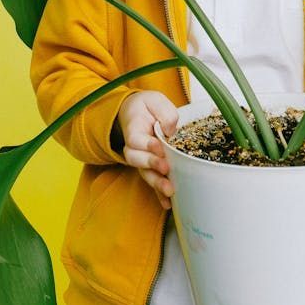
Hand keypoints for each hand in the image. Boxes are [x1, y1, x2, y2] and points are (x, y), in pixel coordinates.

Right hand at [117, 91, 178, 208]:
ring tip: (169, 190)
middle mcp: (135, 147)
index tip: (159, 146)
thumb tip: (170, 129)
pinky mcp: (150, 168)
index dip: (146, 145)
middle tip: (165, 169)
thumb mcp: (155, 100)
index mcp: (134, 129)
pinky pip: (152, 183)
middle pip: (137, 160)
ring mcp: (141, 160)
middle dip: (151, 166)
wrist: (138, 113)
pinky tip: (168, 203)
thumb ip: (164, 112)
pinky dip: (159, 194)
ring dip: (156, 183)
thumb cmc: (147, 107)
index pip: (135, 139)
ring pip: (144, 174)